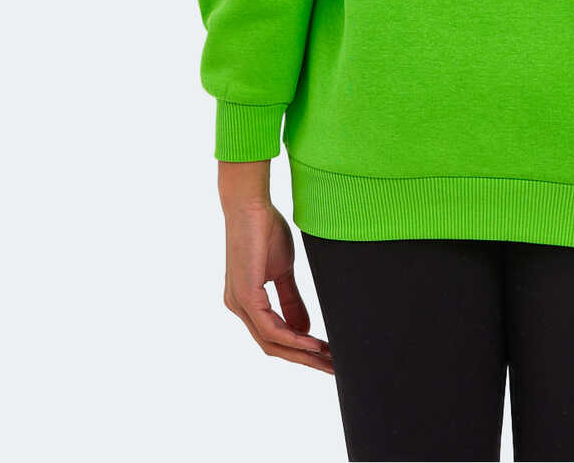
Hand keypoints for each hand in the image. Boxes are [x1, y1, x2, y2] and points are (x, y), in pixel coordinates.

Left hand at [218, 160, 333, 373]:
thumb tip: (305, 330)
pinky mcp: (246, 296)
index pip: (274, 337)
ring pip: (272, 343)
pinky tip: (313, 343)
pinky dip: (293, 339)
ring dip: (302, 354)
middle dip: (305, 360)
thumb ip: (292, 300)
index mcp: (247, 303)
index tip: (327, 357)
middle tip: (334, 369)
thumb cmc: (264, 230)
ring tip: (329, 359)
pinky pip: (270, 329)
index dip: (301, 351)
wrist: (251, 204)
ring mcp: (240, 304)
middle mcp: (239, 308)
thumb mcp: (284, 270)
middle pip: (274, 347)